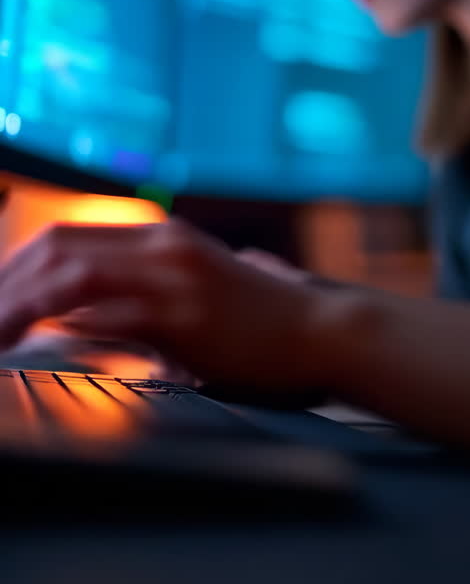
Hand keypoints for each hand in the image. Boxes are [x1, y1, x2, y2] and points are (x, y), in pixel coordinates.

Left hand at [0, 219, 325, 393]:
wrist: (323, 330)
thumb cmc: (259, 324)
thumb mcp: (192, 299)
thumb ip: (135, 305)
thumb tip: (73, 323)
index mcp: (159, 239)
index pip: (64, 239)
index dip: (15, 268)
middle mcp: (162, 246)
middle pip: (58, 249)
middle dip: (7, 284)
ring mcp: (175, 277)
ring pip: (74, 275)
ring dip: (23, 305)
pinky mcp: (188, 315)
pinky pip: (114, 315)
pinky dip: (71, 329)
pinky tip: (48, 344)